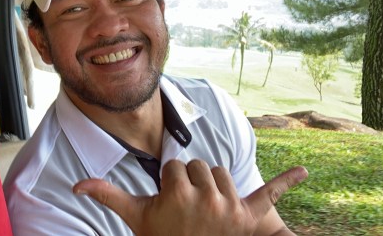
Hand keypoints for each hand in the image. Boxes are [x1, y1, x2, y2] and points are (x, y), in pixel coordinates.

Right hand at [73, 159, 306, 235]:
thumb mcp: (135, 217)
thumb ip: (107, 195)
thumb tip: (76, 185)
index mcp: (177, 191)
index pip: (176, 166)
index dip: (170, 183)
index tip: (170, 204)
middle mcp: (206, 195)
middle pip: (200, 166)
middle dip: (193, 183)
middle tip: (187, 210)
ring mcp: (231, 205)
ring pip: (223, 174)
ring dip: (216, 186)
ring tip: (207, 211)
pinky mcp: (252, 214)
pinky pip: (272, 193)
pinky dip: (288, 182)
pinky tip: (305, 172)